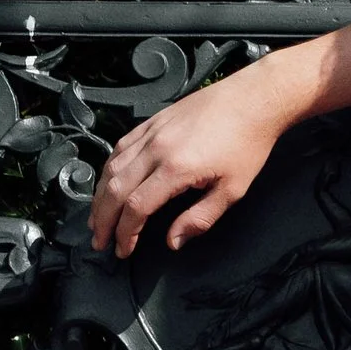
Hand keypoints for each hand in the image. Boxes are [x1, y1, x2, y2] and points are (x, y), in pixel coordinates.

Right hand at [90, 71, 286, 259]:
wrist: (253, 100)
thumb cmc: (248, 143)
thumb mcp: (233, 190)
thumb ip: (200, 218)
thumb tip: (173, 241)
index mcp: (175, 168)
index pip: (136, 207)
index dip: (125, 232)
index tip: (123, 249)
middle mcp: (156, 148)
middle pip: (114, 189)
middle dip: (103, 220)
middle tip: (100, 240)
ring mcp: (151, 132)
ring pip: (112, 167)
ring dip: (100, 196)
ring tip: (97, 218)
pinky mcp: (152, 122)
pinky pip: (120, 147)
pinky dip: (108, 169)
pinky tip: (108, 183)